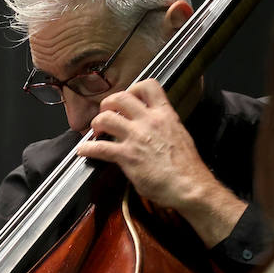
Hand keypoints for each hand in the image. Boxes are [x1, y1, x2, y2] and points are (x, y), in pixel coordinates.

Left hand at [76, 80, 243, 245]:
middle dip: (109, 103)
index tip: (129, 97)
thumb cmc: (187, 167)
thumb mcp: (179, 136)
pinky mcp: (127, 156)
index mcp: (165, 115)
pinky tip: (83, 150)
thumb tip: (151, 129)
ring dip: (97, 122)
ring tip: (96, 130)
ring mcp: (137, 137)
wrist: (190, 186)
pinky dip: (88, 148)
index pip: (148, 86)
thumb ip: (162, 127)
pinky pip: (100, 147)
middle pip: (121, 98)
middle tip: (106, 112)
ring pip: (106, 118)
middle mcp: (149, 121)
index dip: (134, 88)